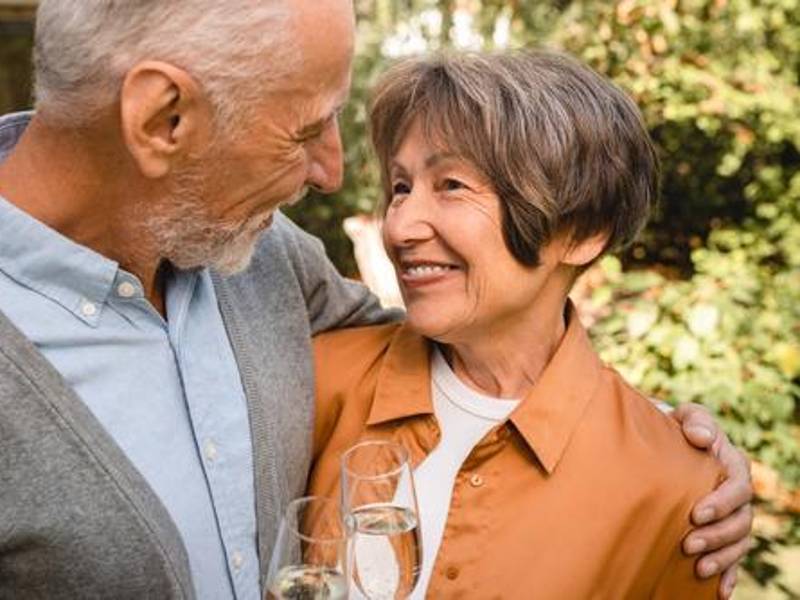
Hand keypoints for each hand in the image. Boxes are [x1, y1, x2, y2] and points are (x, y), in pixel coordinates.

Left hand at [671, 403, 752, 599]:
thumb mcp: (686, 417)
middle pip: (740, 521)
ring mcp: (732, 516)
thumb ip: (695, 421)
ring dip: (722, 557)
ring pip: (738, 542)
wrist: (669, 444)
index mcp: (733, 466)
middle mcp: (738, 494)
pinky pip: (734, 558)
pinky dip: (729, 575)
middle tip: (688, 544)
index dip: (721, 503)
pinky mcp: (721, 533)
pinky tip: (719, 591)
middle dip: (717, 536)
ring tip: (698, 568)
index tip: (695, 514)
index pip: (736, 488)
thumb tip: (703, 437)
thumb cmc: (678, 428)